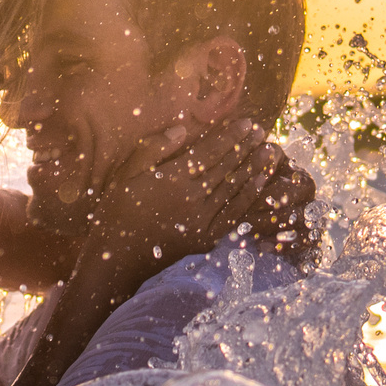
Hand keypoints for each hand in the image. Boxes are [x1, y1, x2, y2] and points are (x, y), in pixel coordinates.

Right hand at [86, 116, 277, 265]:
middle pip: (226, 167)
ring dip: (254, 169)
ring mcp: (201, 220)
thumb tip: (181, 130)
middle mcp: (190, 198)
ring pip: (234, 188)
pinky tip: (260, 183)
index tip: (248, 124)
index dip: (231, 136)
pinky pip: (233, 213)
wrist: (117, 260)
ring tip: (270, 153)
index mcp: (171, 179)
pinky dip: (249, 196)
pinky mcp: (205, 239)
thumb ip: (152, 149)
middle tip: (264, 133)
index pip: (209, 152)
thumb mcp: (124, 175)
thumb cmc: (116, 213)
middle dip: (247, 148)